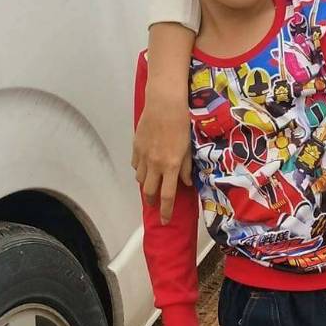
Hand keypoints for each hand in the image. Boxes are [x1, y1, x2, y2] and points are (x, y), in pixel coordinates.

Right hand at [133, 88, 192, 224]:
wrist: (165, 103)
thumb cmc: (182, 123)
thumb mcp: (190, 147)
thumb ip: (187, 168)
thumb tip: (186, 183)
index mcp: (171, 166)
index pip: (168, 196)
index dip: (166, 211)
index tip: (165, 221)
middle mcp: (156, 164)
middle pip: (150, 191)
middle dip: (153, 201)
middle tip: (156, 204)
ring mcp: (144, 156)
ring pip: (140, 179)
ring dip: (146, 184)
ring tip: (152, 184)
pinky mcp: (136, 146)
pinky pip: (135, 165)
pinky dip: (140, 169)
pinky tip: (146, 166)